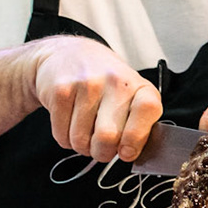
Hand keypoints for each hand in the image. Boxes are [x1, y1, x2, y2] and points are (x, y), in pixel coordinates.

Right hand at [27, 36, 161, 162]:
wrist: (68, 54)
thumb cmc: (105, 83)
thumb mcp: (130, 97)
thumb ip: (137, 125)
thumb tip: (129, 154)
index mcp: (138, 85)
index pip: (147, 110)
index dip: (137, 138)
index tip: (127, 152)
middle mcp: (114, 81)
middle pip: (108, 137)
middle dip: (102, 153)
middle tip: (101, 147)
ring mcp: (86, 84)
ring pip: (80, 140)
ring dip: (81, 146)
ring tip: (84, 130)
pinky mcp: (61, 90)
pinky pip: (61, 135)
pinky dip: (65, 138)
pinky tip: (70, 122)